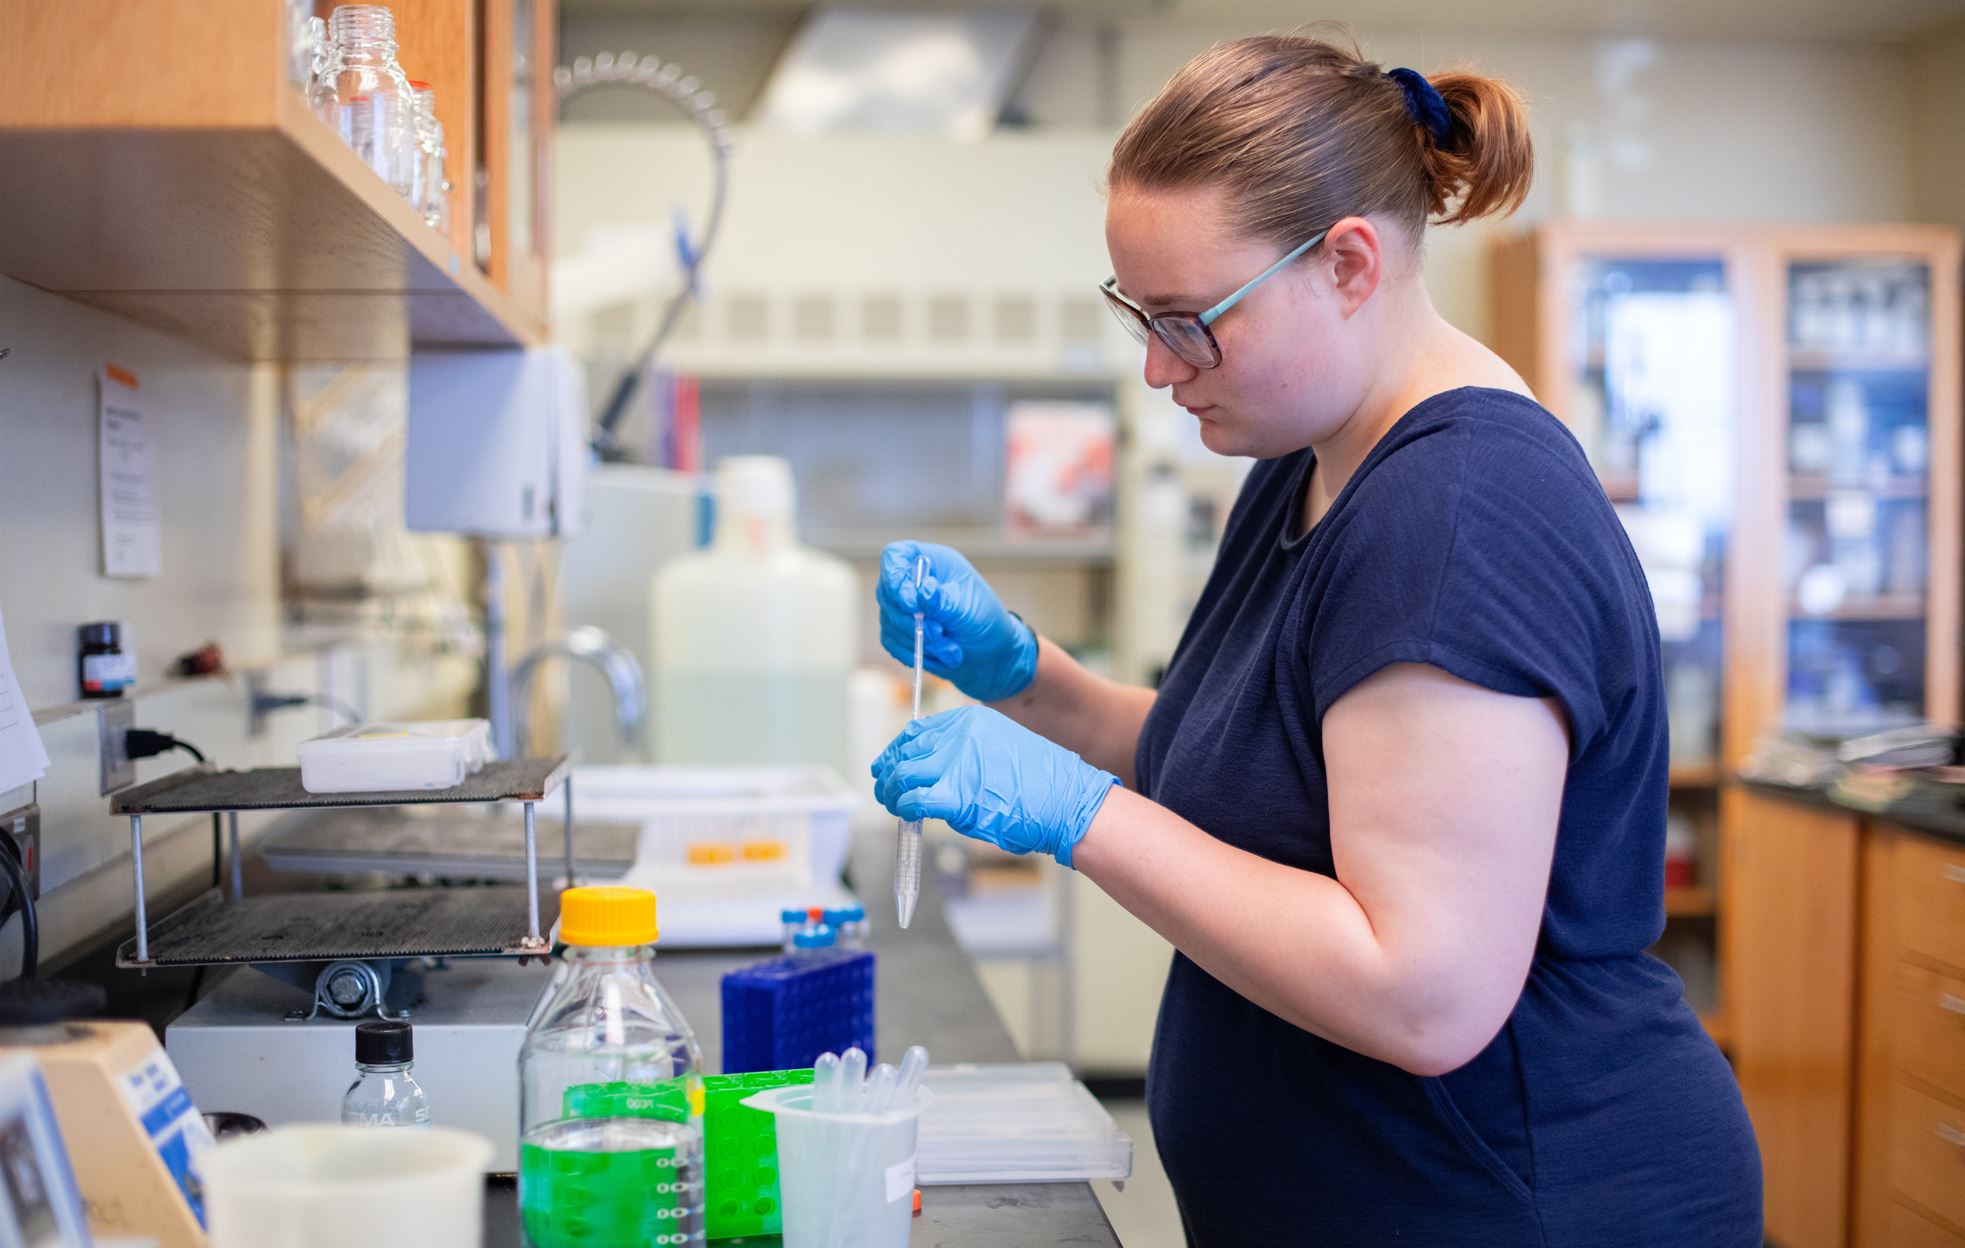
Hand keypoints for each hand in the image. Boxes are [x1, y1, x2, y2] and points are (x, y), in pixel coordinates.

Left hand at [871, 706, 1118, 866]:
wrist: (1068, 801)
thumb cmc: (1042, 783)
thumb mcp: (1002, 747)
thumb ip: (966, 751)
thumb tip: (931, 768)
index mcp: (969, 721)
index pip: (916, 731)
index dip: (897, 750)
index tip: (890, 764)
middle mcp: (958, 736)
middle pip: (905, 752)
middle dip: (889, 773)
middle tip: (886, 789)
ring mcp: (956, 764)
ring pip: (902, 776)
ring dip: (892, 793)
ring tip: (894, 805)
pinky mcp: (955, 796)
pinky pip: (912, 800)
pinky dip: (904, 809)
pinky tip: (908, 815)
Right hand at [878, 542, 1037, 702]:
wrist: (990, 656)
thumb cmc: (984, 621)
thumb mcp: (967, 608)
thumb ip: (942, 601)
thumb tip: (922, 590)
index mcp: (931, 562)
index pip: (895, 555)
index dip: (894, 576)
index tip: (911, 603)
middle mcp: (911, 580)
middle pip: (888, 593)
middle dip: (913, 621)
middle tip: (940, 633)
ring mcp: (902, 606)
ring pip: (890, 622)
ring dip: (920, 642)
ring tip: (952, 649)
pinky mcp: (899, 631)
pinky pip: (892, 642)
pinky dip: (915, 653)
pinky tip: (940, 655)